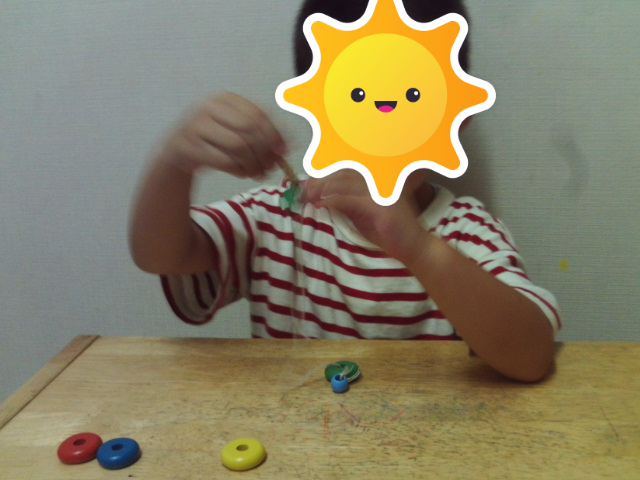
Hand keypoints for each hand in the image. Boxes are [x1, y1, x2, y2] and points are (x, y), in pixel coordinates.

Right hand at [156, 92, 286, 177]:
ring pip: (238, 146)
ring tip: (258, 173)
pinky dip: (239, 170)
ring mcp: (196, 126)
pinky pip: (224, 161)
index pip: (257, 114)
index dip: (274, 133)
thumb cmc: (213, 138)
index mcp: (224, 98)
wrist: (176, 149)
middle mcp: (208, 107)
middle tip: (271, 167)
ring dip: (253, 163)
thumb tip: (286, 148)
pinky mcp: (189, 147)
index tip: (284, 151)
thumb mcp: (234, 128)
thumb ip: (259, 133)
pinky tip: (243, 173)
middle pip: (249, 129)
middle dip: (264, 151)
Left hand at [302, 170, 428, 261]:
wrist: (412, 247)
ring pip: (344, 182)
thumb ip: (345, 203)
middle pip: (342, 171)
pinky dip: (331, 201)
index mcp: (377, 178)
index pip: (346, 168)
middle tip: (304, 190)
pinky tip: (321, 205)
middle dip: (320, 179)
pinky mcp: (379, 205)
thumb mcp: (361, 214)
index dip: (325, 172)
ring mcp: (380, 190)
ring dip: (323, 189)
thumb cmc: (387, 232)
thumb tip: (321, 196)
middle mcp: (380, 179)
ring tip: (308, 198)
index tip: (307, 182)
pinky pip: (349, 199)